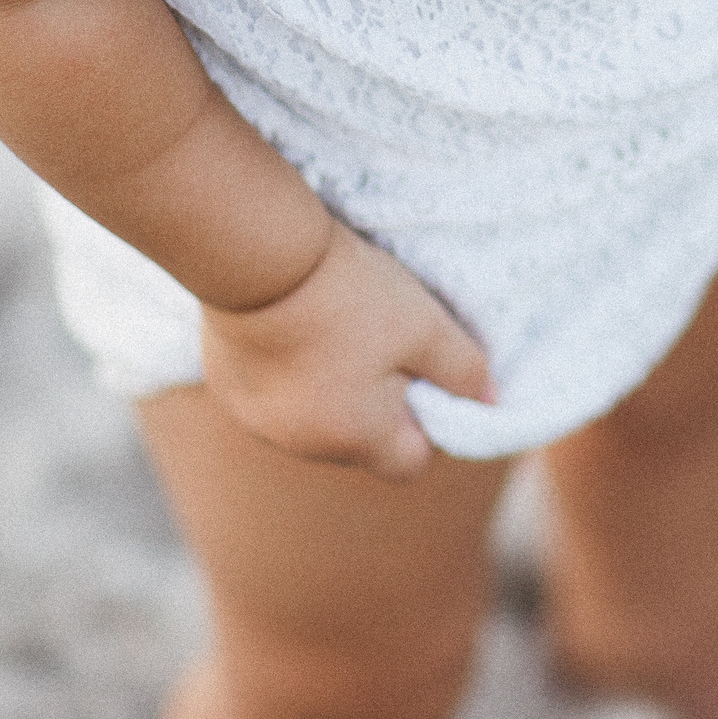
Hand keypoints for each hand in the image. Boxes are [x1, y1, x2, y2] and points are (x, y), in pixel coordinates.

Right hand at [198, 220, 493, 479]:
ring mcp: (258, 421)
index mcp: (356, 439)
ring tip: (335, 329)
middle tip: (383, 343)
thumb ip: (465, 372)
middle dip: (379, 405)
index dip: (428, 424)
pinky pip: (274, 397)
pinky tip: (294, 327)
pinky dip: (291, 373)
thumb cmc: (351, 296)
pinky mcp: (228, 391)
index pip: (410, 462)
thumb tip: (489, 403)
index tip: (425, 376)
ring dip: (332, 390)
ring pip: (316, 419)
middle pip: (361, 442)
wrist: (259, 256)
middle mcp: (302, 445)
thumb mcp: (427, 327)